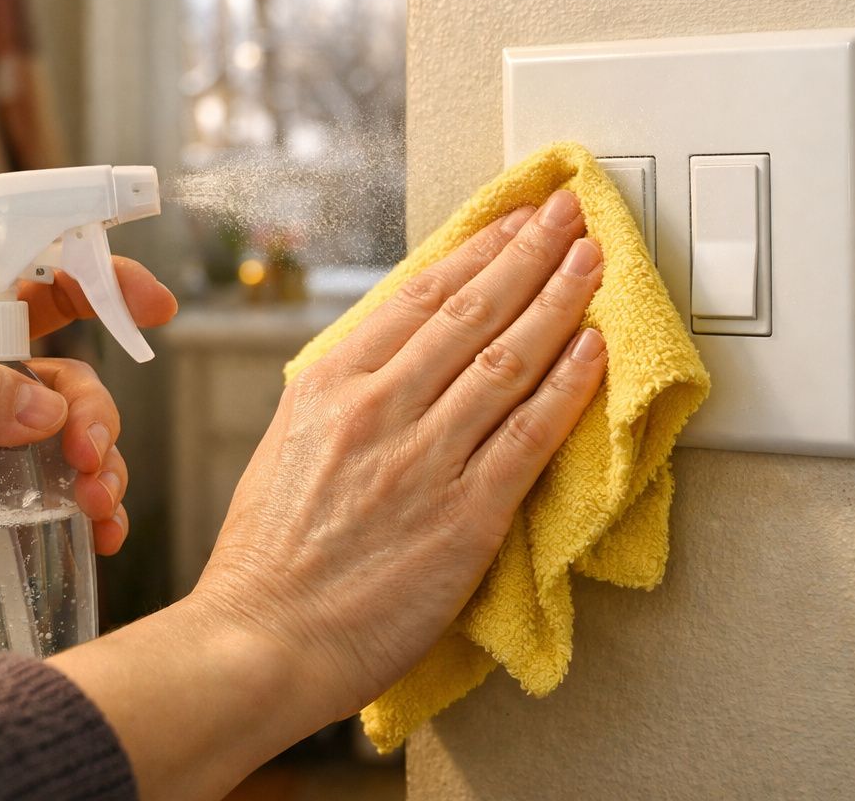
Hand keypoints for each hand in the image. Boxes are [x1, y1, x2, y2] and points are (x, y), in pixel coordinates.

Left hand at [0, 259, 177, 676]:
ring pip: (80, 442)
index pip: (33, 292)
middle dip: (96, 412)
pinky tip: (102, 532)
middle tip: (87, 454)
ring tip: (94, 501)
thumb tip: (45, 410)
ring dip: (104, 466)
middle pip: (71, 379)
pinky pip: (68, 503)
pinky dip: (98, 514)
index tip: (150, 304)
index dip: (98, 285)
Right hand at [54, 191, 604, 798]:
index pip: (421, 294)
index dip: (480, 250)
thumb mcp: (289, 443)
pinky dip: (566, 387)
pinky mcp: (463, 516)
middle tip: (570, 214)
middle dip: (530, 252)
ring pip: (507, 359)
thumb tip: (400, 356)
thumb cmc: (269, 558)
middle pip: (472, 310)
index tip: (515, 220)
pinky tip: (594, 350)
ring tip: (594, 260)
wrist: (260, 641)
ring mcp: (423, 458)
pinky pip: (528, 436)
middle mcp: (378, 407)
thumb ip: (344, 394)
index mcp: (331, 383)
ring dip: (559, 301)